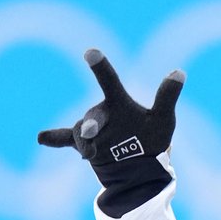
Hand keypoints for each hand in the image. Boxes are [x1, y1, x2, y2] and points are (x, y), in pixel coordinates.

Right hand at [37, 49, 185, 217]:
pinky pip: (66, 140)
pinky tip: (40, 138)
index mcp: (119, 102)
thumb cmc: (153, 139)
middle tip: (92, 133)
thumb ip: (167, 96)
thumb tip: (180, 72)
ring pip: (82, 132)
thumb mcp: (162, 119)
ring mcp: (92, 130)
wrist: (141, 167)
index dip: (100, 66)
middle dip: (91, 124)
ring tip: (90, 155)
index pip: (109, 81)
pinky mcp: (84, 146)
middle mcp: (103, 113)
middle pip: (93, 115)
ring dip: (85, 143)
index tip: (90, 52)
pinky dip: (54, 138)